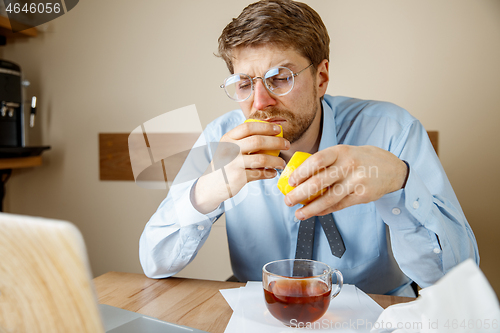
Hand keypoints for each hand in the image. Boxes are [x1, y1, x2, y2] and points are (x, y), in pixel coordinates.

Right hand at [193, 121, 288, 212]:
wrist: (210, 185)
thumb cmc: (224, 164)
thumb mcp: (228, 148)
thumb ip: (243, 141)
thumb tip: (269, 134)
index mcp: (228, 138)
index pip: (248, 127)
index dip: (265, 127)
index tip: (278, 129)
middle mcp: (229, 149)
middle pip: (257, 141)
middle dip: (276, 142)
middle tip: (286, 144)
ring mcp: (233, 164)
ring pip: (261, 159)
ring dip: (276, 161)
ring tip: (282, 163)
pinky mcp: (238, 177)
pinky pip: (259, 174)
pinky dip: (269, 173)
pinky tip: (273, 173)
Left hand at [284, 145, 406, 219]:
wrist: (392, 168)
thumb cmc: (360, 160)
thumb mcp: (345, 153)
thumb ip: (326, 162)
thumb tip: (299, 177)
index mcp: (341, 151)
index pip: (317, 161)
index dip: (301, 172)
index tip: (290, 182)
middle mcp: (349, 165)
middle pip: (319, 181)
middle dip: (300, 193)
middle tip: (288, 201)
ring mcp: (357, 181)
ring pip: (328, 198)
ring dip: (310, 208)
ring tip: (298, 214)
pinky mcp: (362, 195)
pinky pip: (339, 205)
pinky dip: (324, 210)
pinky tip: (314, 212)